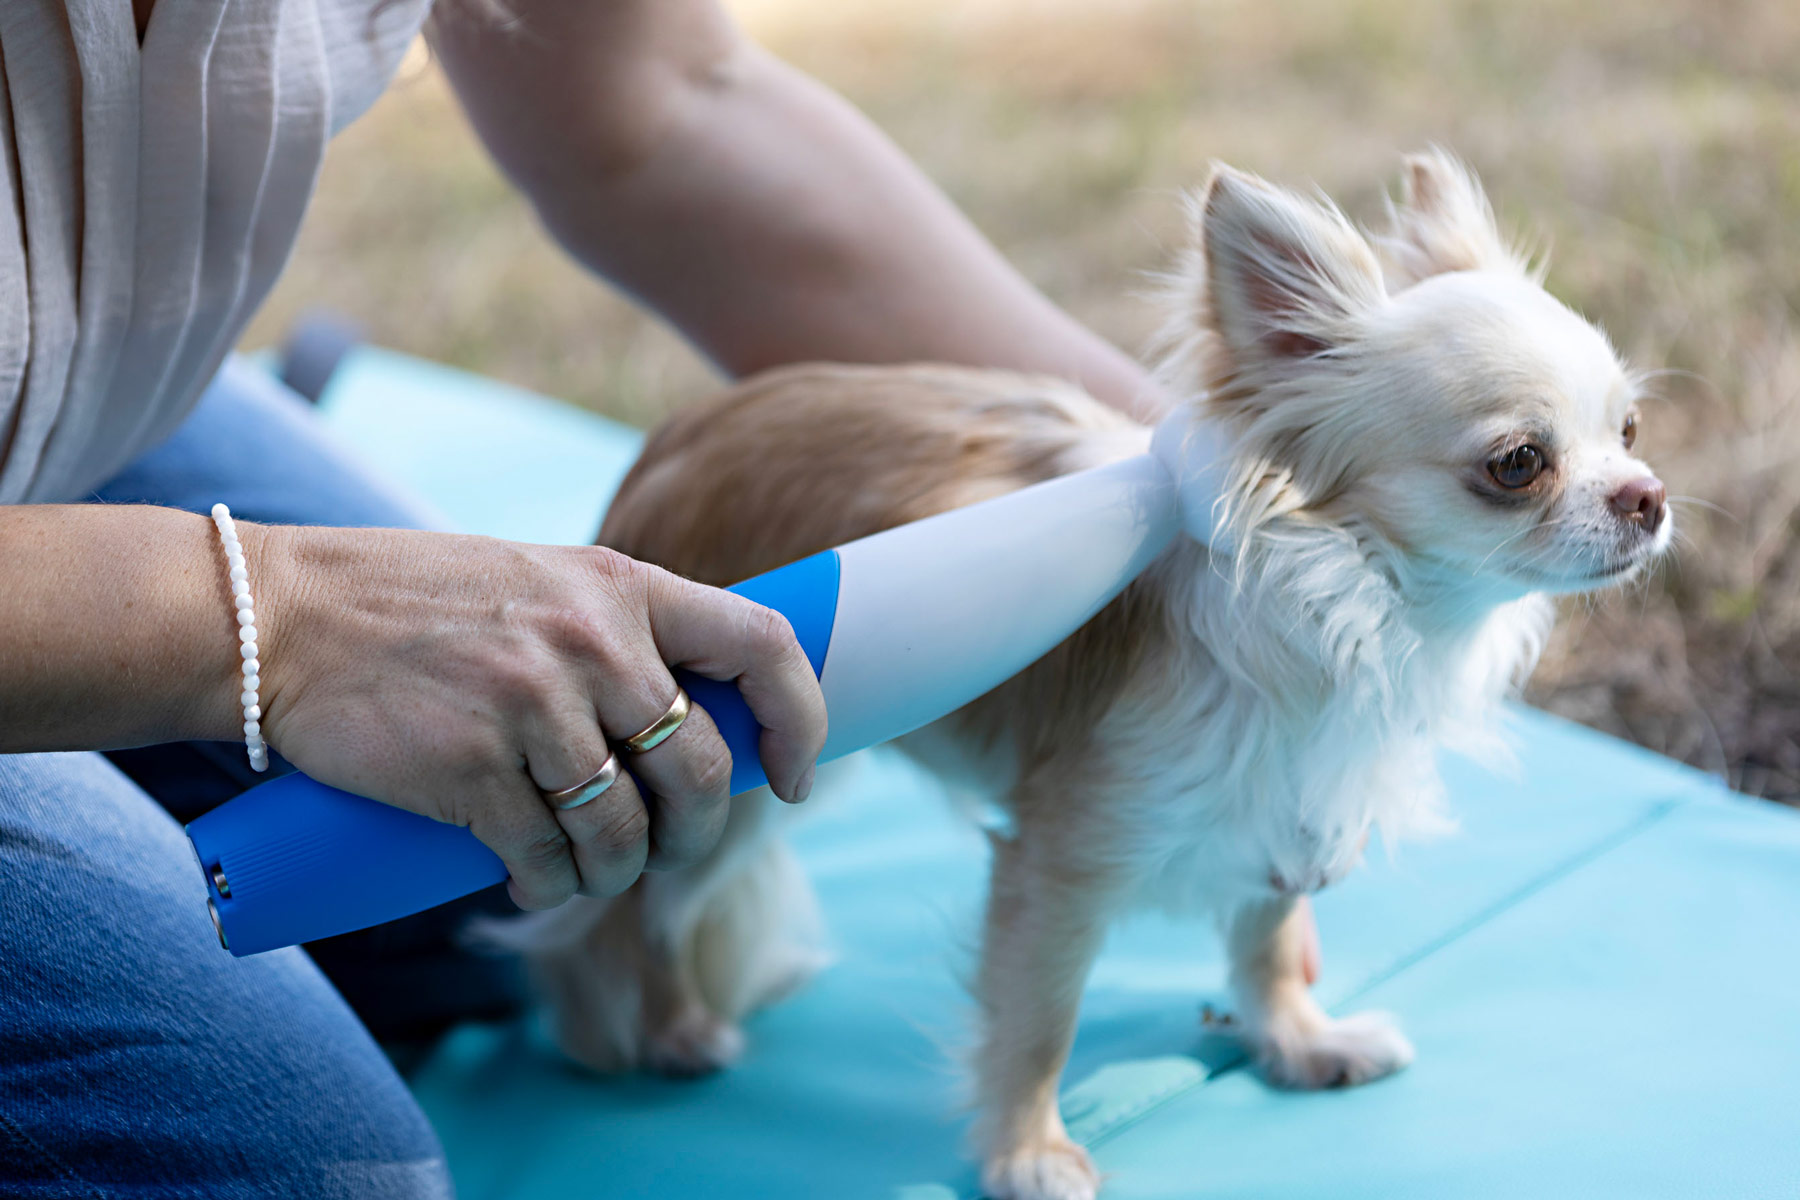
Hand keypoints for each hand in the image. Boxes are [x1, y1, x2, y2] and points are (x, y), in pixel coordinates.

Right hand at [248, 524, 825, 909]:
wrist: (285, 615)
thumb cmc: (421, 604)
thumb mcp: (542, 582)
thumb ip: (618, 632)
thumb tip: (698, 718)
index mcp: (621, 586)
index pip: (763, 645)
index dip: (801, 719)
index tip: (796, 774)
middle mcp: (592, 643)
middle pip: (700, 770)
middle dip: (696, 831)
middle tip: (669, 847)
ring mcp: (533, 707)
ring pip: (624, 832)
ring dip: (617, 872)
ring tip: (591, 870)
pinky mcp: (472, 772)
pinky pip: (545, 861)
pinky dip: (548, 887)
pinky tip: (532, 882)